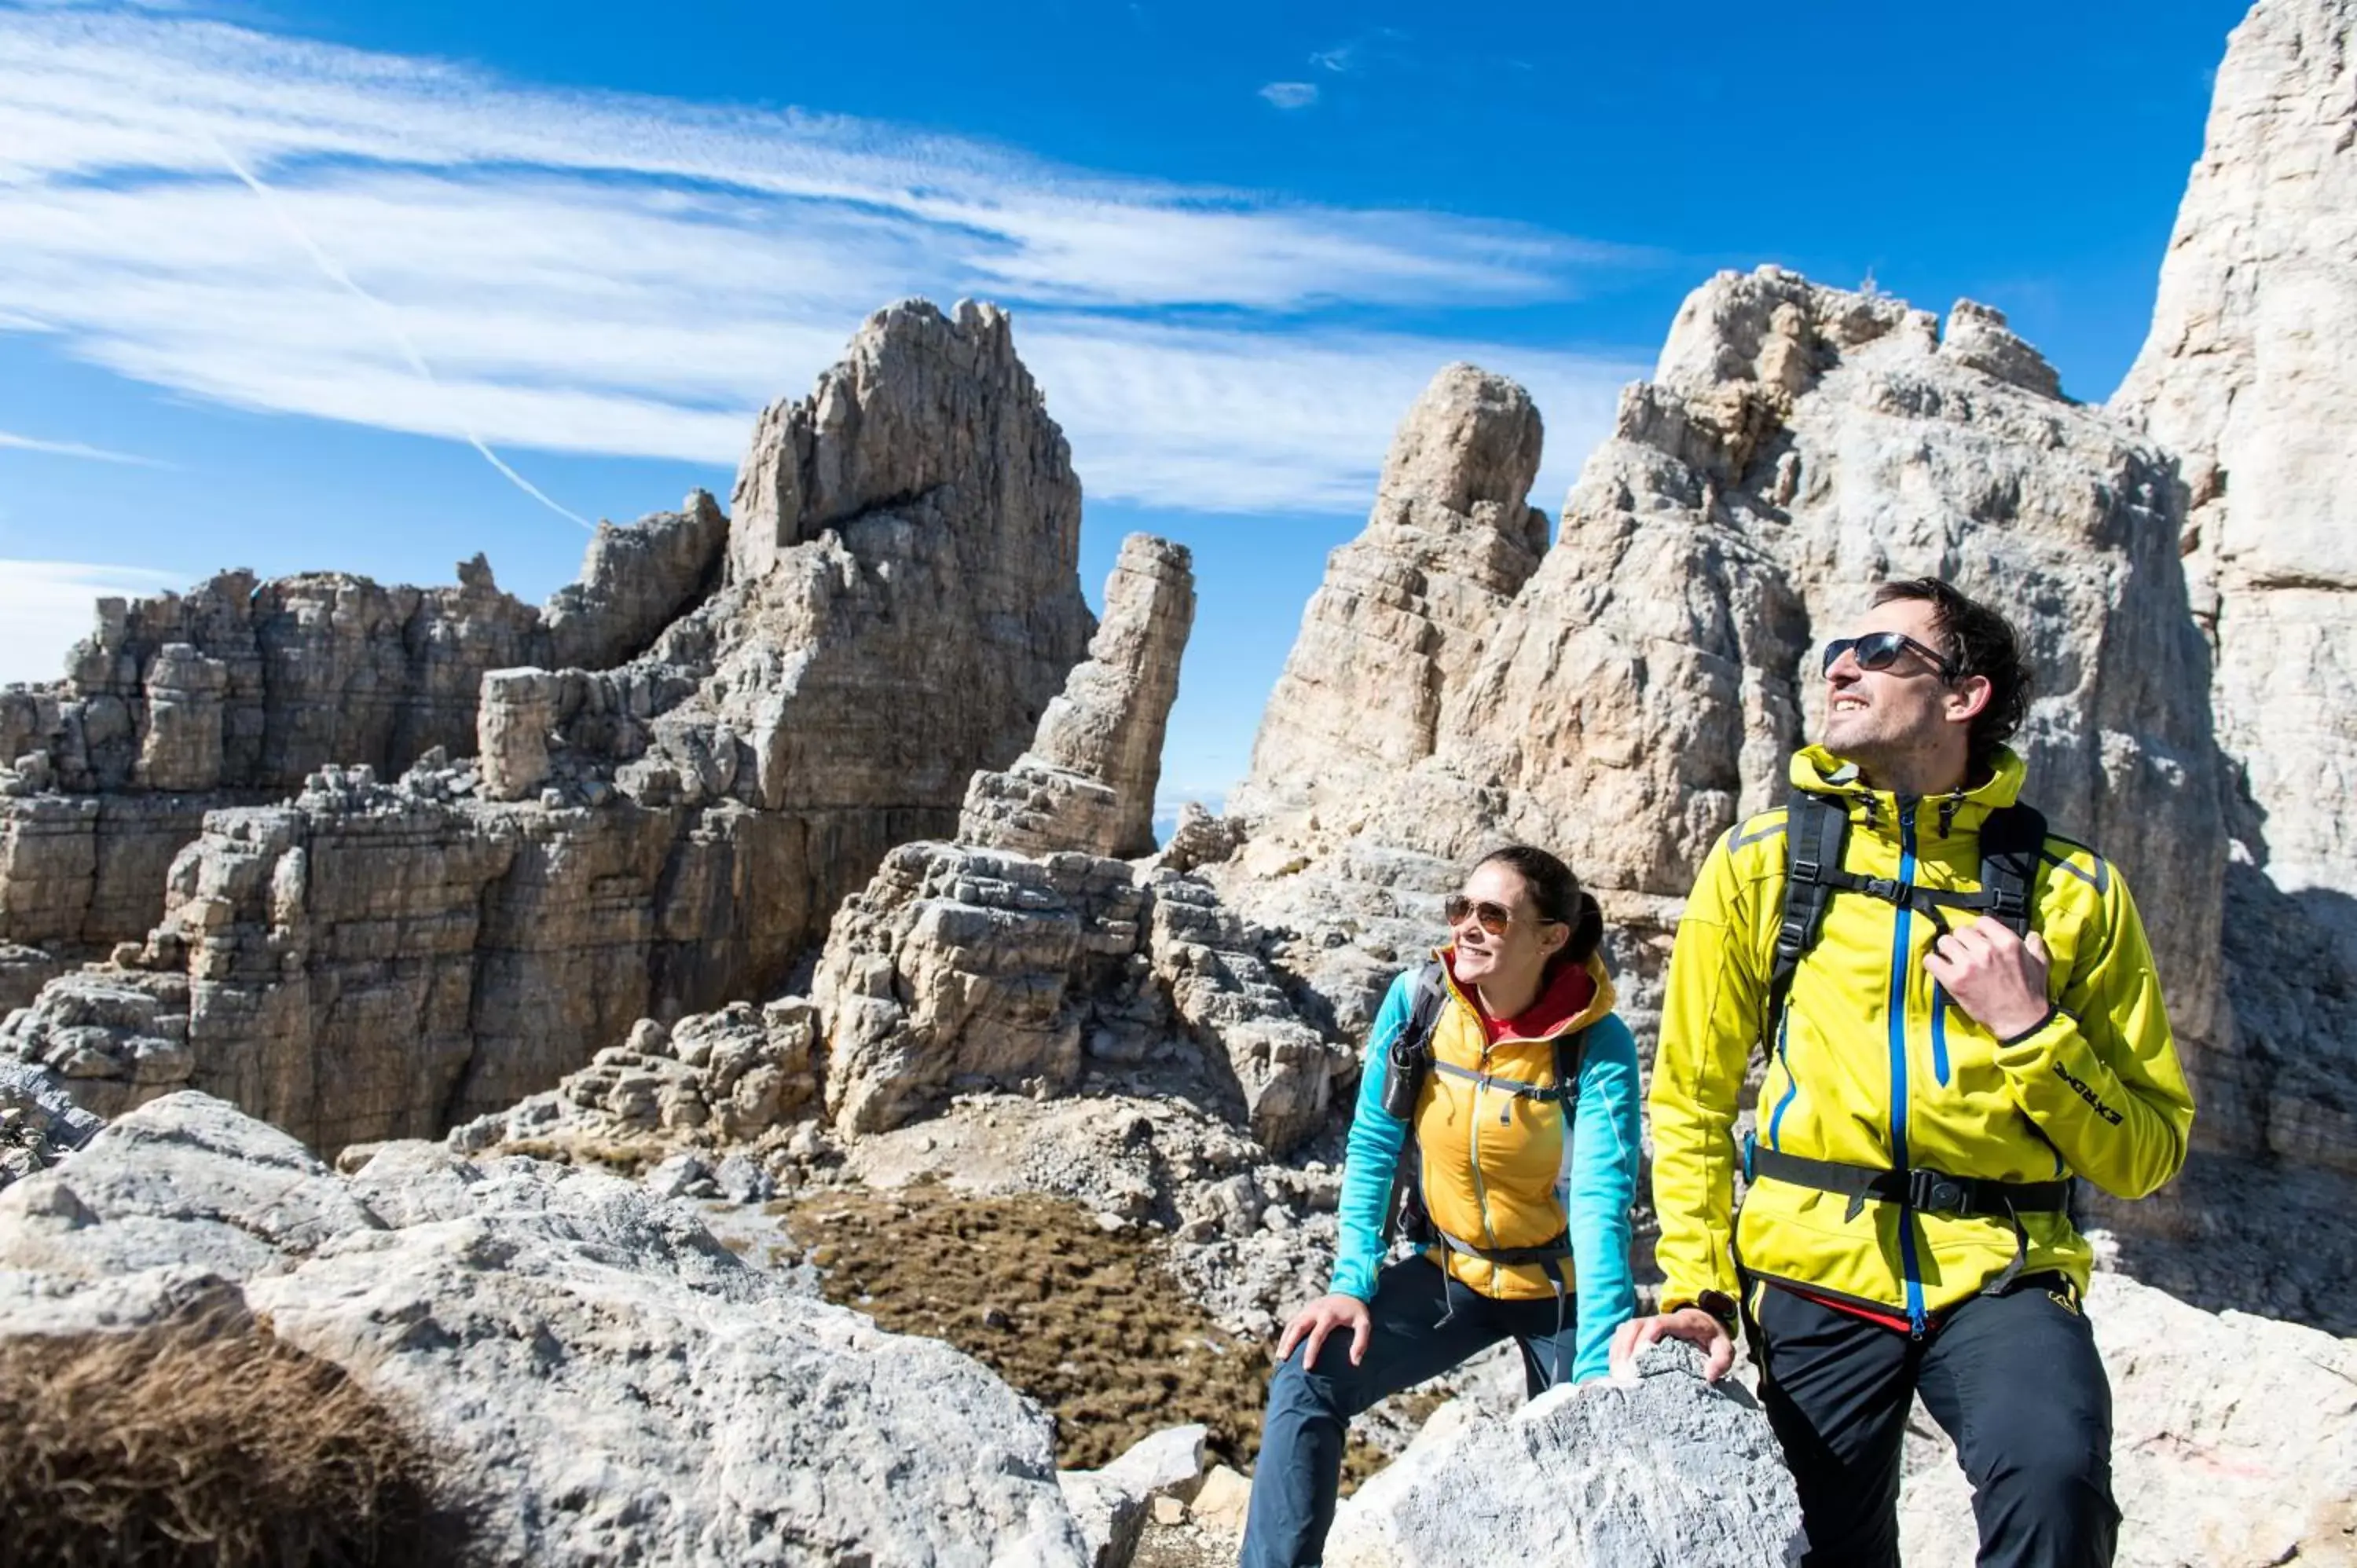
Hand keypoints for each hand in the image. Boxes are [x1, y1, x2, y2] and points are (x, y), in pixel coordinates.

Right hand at [1275, 1293, 1371, 1368]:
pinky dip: (1285, 1336)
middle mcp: (1315, 1311)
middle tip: (1283, 1360)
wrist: (1348, 1290)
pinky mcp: (1304, 1311)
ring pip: (1291, 1325)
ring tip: (1279, 1358)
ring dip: (1284, 1341)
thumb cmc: (1356, 1312)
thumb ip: (1361, 1342)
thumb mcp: (1364, 1324)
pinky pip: (1291, 1324)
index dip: (1311, 1352)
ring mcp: (1307, 1309)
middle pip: (1298, 1327)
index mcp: (1329, 1315)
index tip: (1306, 1367)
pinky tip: (1283, 1348)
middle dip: (1289, 1344)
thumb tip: (1355, 1362)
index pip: (1317, 1335)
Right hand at [1609, 1307, 1733, 1381]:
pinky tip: (1616, 1370)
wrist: (1704, 1322)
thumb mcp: (1725, 1347)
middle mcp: (1661, 1319)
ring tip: (1618, 1375)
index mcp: (1682, 1321)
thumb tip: (1709, 1376)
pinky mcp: (1640, 1331)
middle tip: (1624, 1375)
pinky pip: (1622, 1337)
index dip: (1646, 1336)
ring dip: (1618, 1351)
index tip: (1640, 1357)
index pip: (1659, 1323)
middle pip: (1634, 1326)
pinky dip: (1616, 1352)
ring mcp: (1648, 1324)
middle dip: (1626, 1349)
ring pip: (1625, 1330)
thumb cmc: (1712, 1338)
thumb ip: (1722, 1360)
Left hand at [1924, 918, 2051, 1039]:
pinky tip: (1941, 969)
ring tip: (1953, 962)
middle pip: (1959, 931)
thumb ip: (2034, 946)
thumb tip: (2031, 934)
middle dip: (1962, 942)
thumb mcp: (2040, 964)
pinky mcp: (1955, 980)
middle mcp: (1987, 949)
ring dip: (1947, 951)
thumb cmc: (2031, 994)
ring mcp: (1969, 964)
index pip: (1981, 921)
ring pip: (1944, 942)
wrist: (2021, 1022)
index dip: (1978, 931)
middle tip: (1965, 955)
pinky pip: (1931, 960)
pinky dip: (1933, 964)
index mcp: (2007, 942)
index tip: (1978, 941)